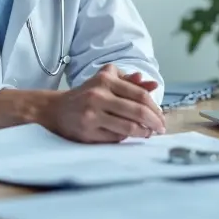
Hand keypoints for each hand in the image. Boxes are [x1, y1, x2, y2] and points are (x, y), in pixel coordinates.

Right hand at [42, 64, 165, 142]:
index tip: (162, 116)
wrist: (56, 109)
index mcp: (105, 80)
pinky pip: (116, 137)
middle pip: (137, 111)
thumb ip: (130, 83)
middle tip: (161, 128)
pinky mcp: (88, 131)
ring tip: (148, 133)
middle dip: (154, 122)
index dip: (155, 107)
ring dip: (143, 132)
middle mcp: (98, 96)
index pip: (140, 95)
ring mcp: (92, 115)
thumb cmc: (86, 94)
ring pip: (129, 127)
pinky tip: (130, 135)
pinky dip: (127, 137)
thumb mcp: (106, 81)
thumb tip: (152, 85)